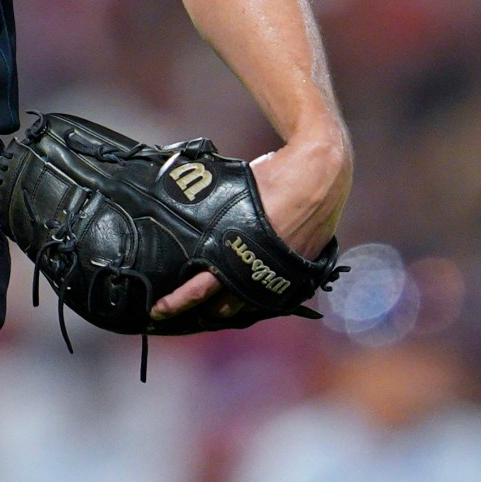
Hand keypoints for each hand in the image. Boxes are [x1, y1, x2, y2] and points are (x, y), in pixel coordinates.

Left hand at [152, 131, 350, 320]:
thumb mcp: (233, 190)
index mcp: (239, 249)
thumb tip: (181, 219)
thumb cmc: (276, 176)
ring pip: (249, 305)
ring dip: (231, 304)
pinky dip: (256, 294)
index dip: (177, 302)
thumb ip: (210, 212)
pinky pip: (272, 295)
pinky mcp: (301, 273)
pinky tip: (245, 287)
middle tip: (184, 303)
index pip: (201, 288)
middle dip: (204, 308)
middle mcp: (261, 269)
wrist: (322, 172)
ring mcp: (283, 275)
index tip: (158, 310)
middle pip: (225, 307)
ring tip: (213, 300)